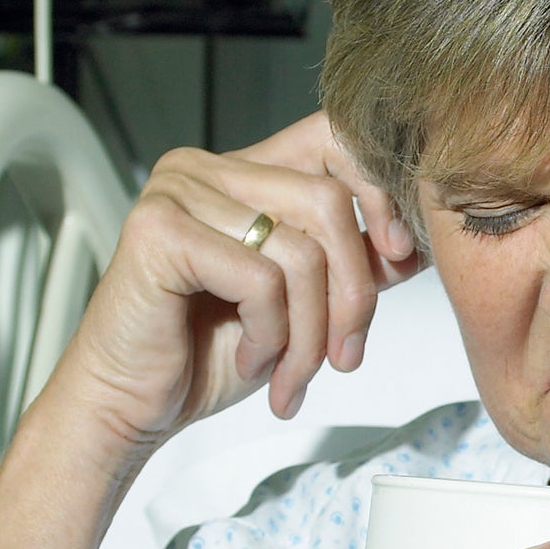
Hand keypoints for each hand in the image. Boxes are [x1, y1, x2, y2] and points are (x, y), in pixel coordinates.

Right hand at [49, 112, 426, 454]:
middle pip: (329, 199)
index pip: (333, 138)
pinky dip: (269, 334)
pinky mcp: (159, 232)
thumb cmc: (206, 356)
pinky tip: (248, 359)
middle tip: (344, 356)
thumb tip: (419, 242)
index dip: (379, 193)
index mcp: (240, 171)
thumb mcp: (304, 305)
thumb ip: (354, 264)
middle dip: (352, 293)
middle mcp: (205, 167)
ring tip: (289, 373)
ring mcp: (177, 193)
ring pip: (301, 250)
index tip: (399, 257)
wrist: (130, 410)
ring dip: (310, 333)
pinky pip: (261, 279)